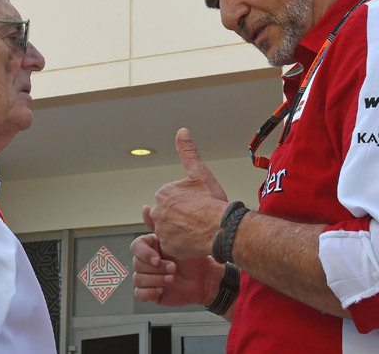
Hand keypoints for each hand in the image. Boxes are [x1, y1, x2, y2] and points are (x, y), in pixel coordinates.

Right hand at [131, 215, 222, 307]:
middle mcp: (146, 262)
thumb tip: (145, 207)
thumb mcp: (177, 240)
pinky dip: (149, 291)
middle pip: (137, 264)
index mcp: (150, 247)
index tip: (158, 258)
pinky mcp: (151, 292)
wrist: (206, 278)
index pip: (135, 247)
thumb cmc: (193, 258)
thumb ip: (159, 225)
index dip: (144, 253)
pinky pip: (139, 293)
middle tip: (173, 268)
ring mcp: (148, 277)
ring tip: (172, 278)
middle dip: (156, 268)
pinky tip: (163, 289)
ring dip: (156, 279)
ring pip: (138, 278)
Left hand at [148, 128, 228, 258]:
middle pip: (169, 214)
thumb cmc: (212, 201)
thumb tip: (182, 131)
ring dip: (181, 230)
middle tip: (199, 218)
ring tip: (197, 230)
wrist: (221, 228)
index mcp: (163, 193)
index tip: (198, 205)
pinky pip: (171, 246)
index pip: (172, 198)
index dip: (187, 202)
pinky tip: (193, 241)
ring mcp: (161, 231)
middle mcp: (157, 211)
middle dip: (181, 216)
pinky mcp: (167, 247)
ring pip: (171, 230)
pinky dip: (181, 245)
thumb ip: (188, 152)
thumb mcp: (200, 172)